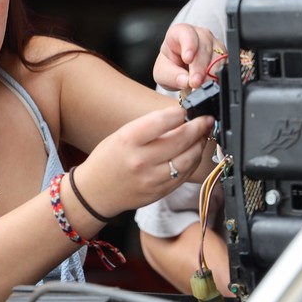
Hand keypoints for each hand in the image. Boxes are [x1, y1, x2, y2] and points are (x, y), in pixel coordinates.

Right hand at [77, 106, 213, 215]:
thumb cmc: (108, 159)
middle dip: (198, 127)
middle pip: (180, 140)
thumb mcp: (122, 135)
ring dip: (199, 145)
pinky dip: (193, 161)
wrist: (95, 192)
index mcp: (128, 140)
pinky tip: (193, 153)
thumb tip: (180, 116)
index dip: (179, 113)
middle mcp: (141, 160)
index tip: (185, 110)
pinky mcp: (159, 192)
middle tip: (206, 120)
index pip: (162, 121)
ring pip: (188, 159)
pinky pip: (184, 175)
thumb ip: (150, 126)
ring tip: (202, 136)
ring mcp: (151, 179)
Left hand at [154, 23, 225, 91]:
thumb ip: (172, 76)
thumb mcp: (163, 72)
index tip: (187, 59)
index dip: (189, 45)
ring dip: (211, 72)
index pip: (187, 33)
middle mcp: (199, 34)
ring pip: (217, 54)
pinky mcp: (223, 55)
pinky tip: (212, 82)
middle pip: (204, 46)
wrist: (180, 71)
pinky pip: (225, 63)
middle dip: (200, 66)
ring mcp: (214, 43)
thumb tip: (185, 80)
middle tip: (195, 82)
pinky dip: (219, 74)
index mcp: (180, 32)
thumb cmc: (170, 66)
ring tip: (203, 84)